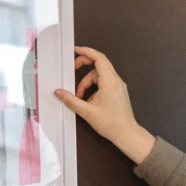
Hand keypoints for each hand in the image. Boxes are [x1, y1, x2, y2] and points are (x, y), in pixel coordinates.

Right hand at [55, 46, 154, 163]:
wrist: (127, 134)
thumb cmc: (111, 124)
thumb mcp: (87, 112)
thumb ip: (71, 100)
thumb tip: (59, 92)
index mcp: (110, 81)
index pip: (99, 58)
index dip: (86, 51)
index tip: (75, 50)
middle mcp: (116, 81)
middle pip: (99, 64)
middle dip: (84, 65)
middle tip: (73, 69)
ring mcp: (118, 86)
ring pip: (99, 76)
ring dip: (87, 83)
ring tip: (80, 97)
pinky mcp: (118, 92)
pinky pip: (104, 83)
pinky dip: (94, 88)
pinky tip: (88, 101)